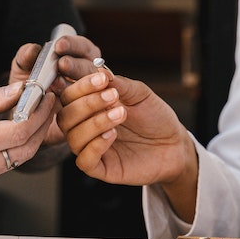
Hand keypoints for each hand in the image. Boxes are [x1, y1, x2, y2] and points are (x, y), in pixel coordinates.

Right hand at [0, 82, 57, 185]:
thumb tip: (21, 92)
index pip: (18, 132)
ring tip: (37, 107)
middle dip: (42, 123)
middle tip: (48, 98)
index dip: (38, 112)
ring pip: (20, 157)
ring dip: (34, 133)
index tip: (45, 93)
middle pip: (26, 149)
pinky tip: (20, 121)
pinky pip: (7, 161)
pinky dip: (19, 142)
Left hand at [7, 35, 101, 146]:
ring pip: (94, 89)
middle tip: (62, 64)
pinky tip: (66, 106)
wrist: (30, 120)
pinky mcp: (92, 117)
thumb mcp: (23, 71)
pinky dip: (82, 108)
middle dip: (75, 65)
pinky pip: (94, 112)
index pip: (83, 47)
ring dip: (79, 85)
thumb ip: (26, 58)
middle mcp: (91, 76)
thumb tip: (33, 49)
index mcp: (80, 58)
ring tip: (57, 84)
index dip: (73, 45)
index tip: (59, 45)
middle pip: (90, 68)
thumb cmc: (30, 89)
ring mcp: (95, 96)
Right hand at [58, 70, 197, 219]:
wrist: (174, 143)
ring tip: (120, 114)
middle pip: (65, 116)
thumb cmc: (154, 117)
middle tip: (113, 97)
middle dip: (87, 104)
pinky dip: (95, 146)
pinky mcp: (102, 168)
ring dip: (94, 123)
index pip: (69, 96)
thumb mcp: (140, 94)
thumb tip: (100, 70)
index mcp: (90, 106)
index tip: (102, 79)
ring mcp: (92, 147)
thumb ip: (119, 84)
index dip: (81, 86)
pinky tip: (112, 135)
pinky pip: (84, 161)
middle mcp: (86, 126)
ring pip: (73, 137)